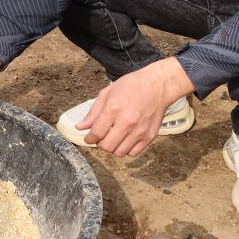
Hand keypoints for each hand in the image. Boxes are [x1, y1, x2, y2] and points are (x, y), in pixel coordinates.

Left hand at [76, 58, 194, 156]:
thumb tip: (81, 126)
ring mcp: (140, 131)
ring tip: (113, 138)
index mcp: (114, 109)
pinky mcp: (149, 136)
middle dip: (100, 143)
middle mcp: (127, 122)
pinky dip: (126, 149)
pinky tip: (125, 139)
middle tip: (101, 137)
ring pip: (119, 152)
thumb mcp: (107, 93)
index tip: (89, 137)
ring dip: (113, 147)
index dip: (89, 138)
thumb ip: (93, 112)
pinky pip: (133, 153)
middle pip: (107, 146)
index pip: (96, 133)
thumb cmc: (133, 86)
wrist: (157, 85)